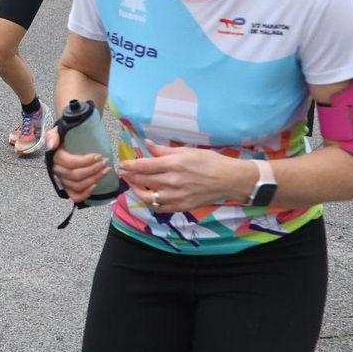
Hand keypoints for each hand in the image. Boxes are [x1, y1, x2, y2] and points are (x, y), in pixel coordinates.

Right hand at [46, 128, 110, 203]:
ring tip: (106, 171)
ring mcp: (62, 180)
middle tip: (105, 162)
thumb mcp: (57, 131)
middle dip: (93, 169)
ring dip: (94, 179)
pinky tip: (95, 186)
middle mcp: (57, 170)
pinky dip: (85, 194)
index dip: (85, 161)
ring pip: (77, 185)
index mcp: (55, 157)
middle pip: (75, 175)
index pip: (70, 163)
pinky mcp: (67, 187)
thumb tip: (52, 146)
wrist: (65, 140)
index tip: (99, 156)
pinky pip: (74, 195)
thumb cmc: (64, 136)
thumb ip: (52, 136)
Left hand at [117, 140, 254, 212]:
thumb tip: (147, 144)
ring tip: (132, 184)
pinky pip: (160, 208)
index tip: (123, 164)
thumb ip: (164, 150)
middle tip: (123, 172)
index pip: (144, 166)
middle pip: (143, 180)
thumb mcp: (187, 151)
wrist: (229, 180)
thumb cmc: (210, 162)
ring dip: (136, 190)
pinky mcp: (181, 207)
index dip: (130, 165)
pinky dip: (150, 202)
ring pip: (148, 196)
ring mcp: (177, 196)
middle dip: (129, 176)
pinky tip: (147, 196)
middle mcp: (173, 181)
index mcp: (174, 164)